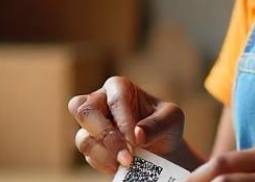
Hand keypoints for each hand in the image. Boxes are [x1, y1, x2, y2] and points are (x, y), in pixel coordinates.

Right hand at [68, 76, 185, 173]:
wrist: (161, 151)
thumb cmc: (165, 127)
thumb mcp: (172, 119)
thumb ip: (158, 124)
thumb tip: (138, 134)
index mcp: (119, 87)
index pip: (115, 99)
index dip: (124, 121)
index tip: (136, 141)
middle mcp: (99, 101)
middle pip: (84, 110)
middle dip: (106, 136)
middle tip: (127, 156)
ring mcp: (91, 124)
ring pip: (82, 136)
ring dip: (104, 154)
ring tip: (127, 164)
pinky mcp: (90, 144)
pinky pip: (88, 154)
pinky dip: (103, 163)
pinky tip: (120, 167)